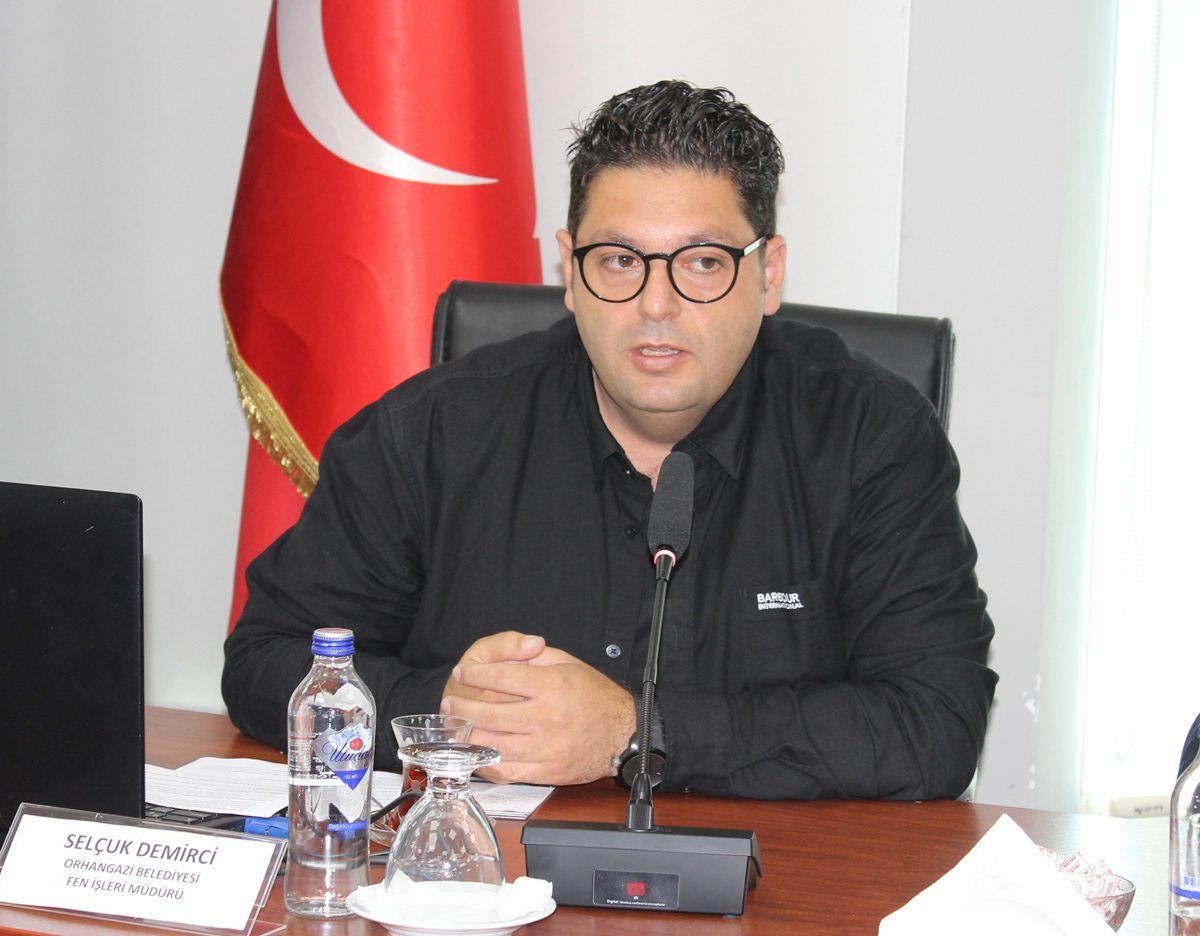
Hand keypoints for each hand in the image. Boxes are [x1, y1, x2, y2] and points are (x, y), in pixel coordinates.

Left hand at [441, 633, 636, 785]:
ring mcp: (547, 747)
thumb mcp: (569, 663)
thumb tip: (510, 653)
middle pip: (492, 714)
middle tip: (450, 701)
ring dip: (469, 736)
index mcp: (552, 685)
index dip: (475, 674)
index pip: (501, 677)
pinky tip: (475, 753)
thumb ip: (536, 656)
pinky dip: (487, 764)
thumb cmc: (595, 696)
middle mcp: (548, 716)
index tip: (462, 672)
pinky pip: (509, 771)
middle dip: (464, 707)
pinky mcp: (548, 771)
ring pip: (495, 745)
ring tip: (456, 727)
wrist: (624, 734)